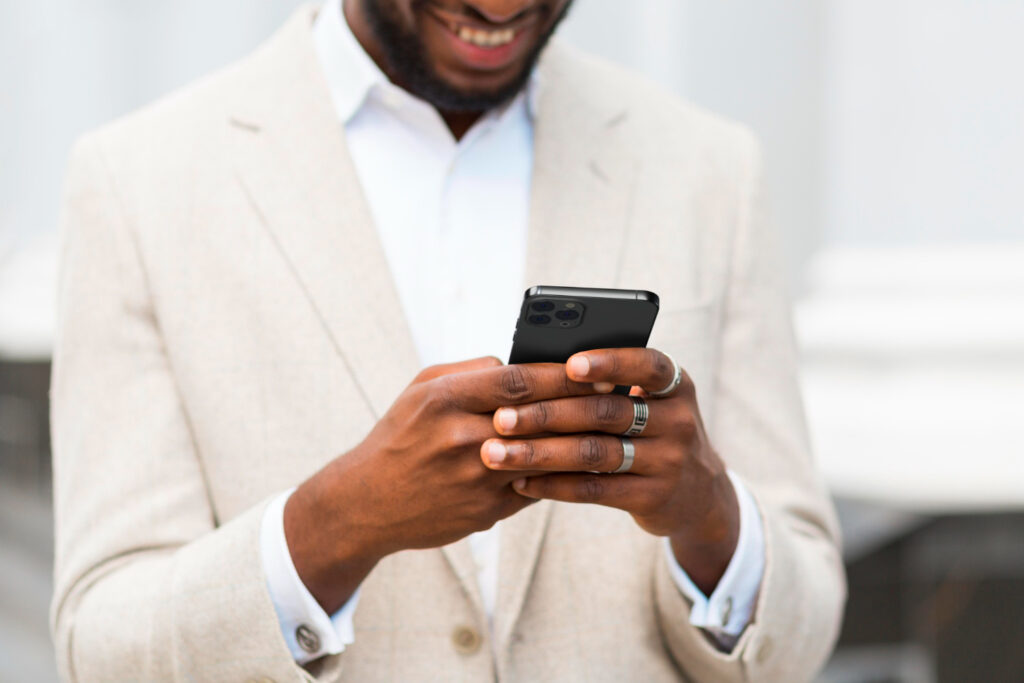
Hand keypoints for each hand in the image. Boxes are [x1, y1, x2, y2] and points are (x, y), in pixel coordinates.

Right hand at [284, 356, 603, 612]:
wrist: (367, 502)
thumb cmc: (400, 436)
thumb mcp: (421, 388)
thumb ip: (471, 370)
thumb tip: (518, 362)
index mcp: (446, 398)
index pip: (518, 379)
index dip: (561, 374)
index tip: (593, 368)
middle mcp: (462, 437)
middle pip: (539, 418)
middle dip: (581, 406)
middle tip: (616, 396)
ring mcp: (475, 479)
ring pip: (544, 458)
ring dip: (580, 444)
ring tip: (610, 430)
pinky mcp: (485, 512)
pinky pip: (535, 490)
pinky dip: (560, 477)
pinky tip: (584, 465)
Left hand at [480, 348, 739, 593]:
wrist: (697, 494)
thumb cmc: (650, 431)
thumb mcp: (650, 403)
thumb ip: (610, 387)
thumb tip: (536, 369)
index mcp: (675, 384)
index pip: (647, 366)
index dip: (610, 363)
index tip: (569, 363)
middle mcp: (677, 420)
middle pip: (605, 411)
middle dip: (547, 413)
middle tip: (501, 417)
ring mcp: (669, 461)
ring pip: (594, 453)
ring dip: (540, 452)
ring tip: (496, 452)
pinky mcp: (653, 497)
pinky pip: (595, 490)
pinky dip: (553, 485)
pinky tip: (521, 482)